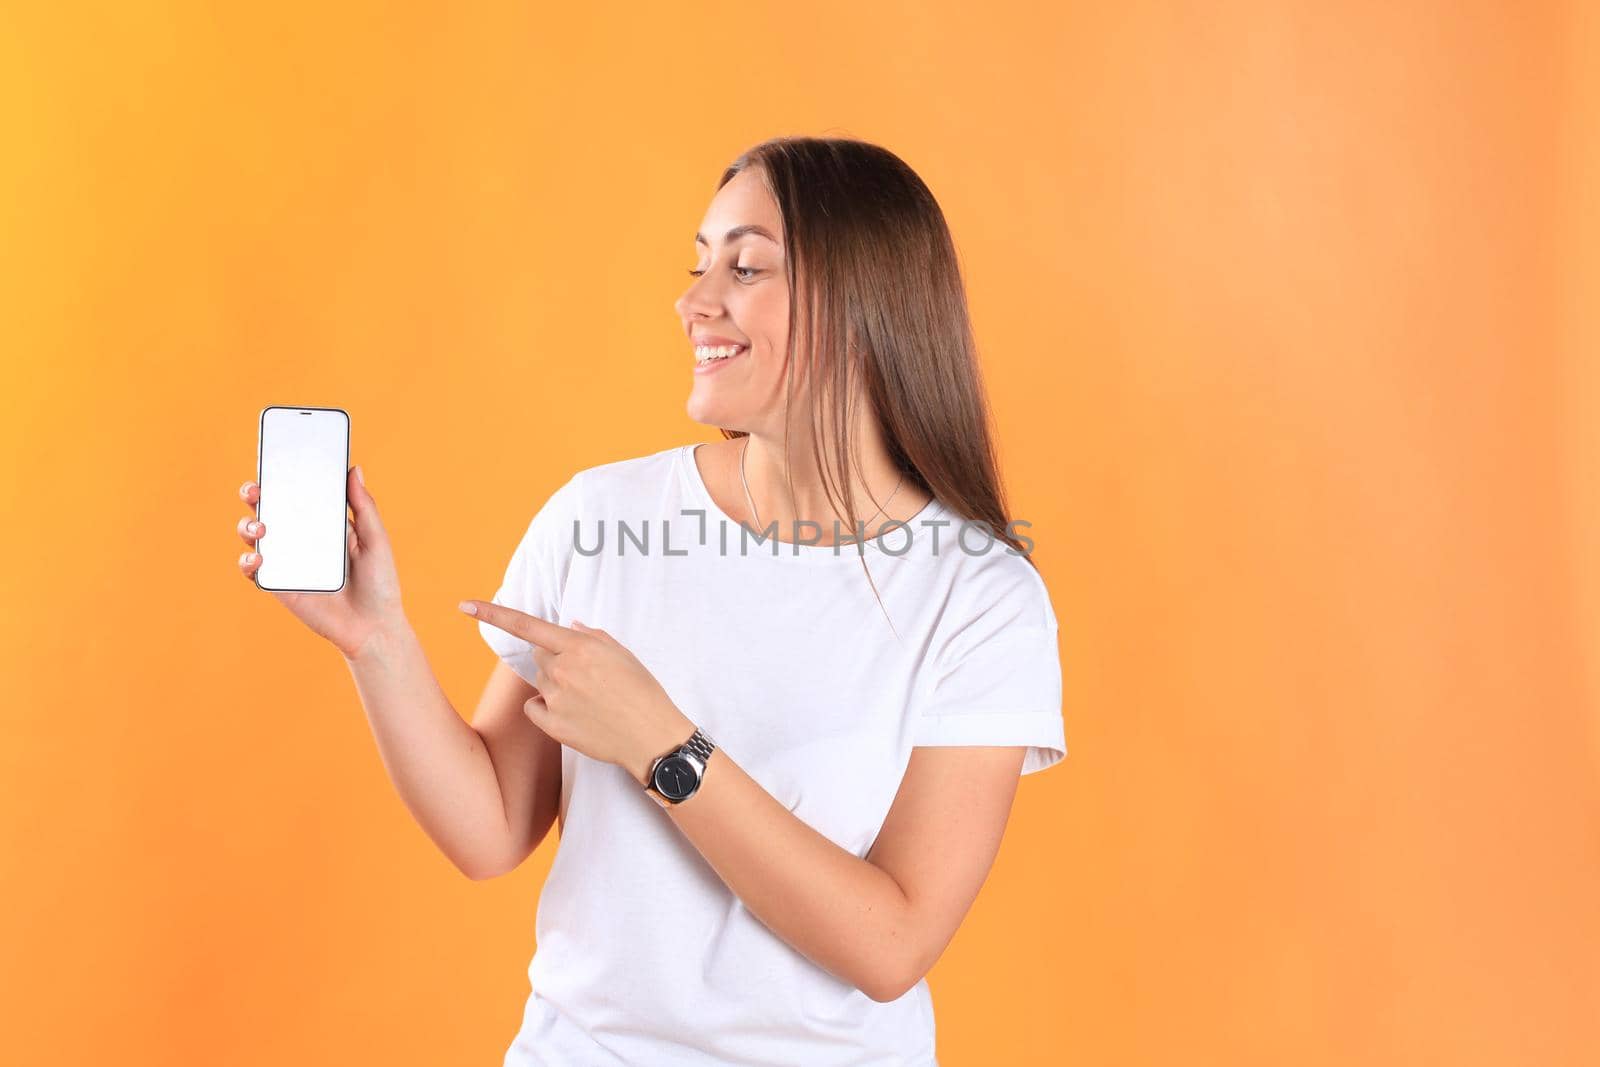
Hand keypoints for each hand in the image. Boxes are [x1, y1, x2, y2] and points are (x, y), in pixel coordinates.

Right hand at [236, 466, 407, 658]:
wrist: (373, 627)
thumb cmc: (379, 583)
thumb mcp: (376, 540)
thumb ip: (364, 507)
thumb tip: (354, 468)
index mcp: (324, 522)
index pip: (297, 492)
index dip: (281, 475)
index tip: (274, 459)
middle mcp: (301, 537)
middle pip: (268, 508)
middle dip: (254, 494)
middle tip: (256, 490)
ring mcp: (287, 560)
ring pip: (253, 535)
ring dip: (247, 525)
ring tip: (261, 527)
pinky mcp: (279, 585)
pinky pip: (253, 570)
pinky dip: (248, 561)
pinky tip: (258, 557)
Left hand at [460, 601, 694, 785]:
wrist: (651, 737)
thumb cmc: (642, 692)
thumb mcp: (623, 654)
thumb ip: (591, 636)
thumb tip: (568, 626)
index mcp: (579, 647)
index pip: (527, 625)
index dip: (492, 614)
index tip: (465, 605)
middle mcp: (562, 670)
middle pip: (539, 655)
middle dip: (556, 660)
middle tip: (587, 677)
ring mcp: (555, 698)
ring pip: (540, 681)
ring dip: (556, 685)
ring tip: (590, 700)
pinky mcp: (552, 725)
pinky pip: (534, 707)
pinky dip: (546, 709)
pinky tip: (574, 716)